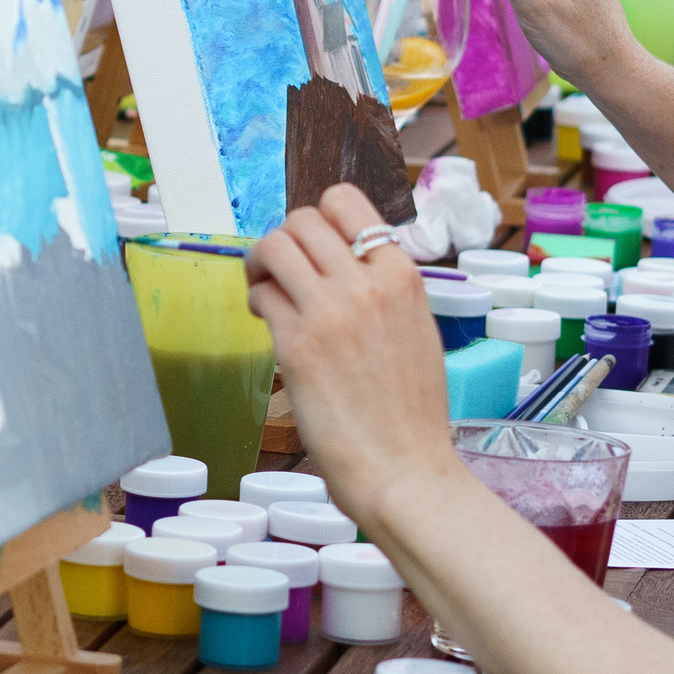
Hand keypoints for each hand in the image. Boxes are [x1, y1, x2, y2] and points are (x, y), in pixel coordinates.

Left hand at [245, 185, 458, 531]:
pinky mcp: (296, 346)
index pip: (346, 202)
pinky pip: (260, 295)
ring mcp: (329, 313)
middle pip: (301, 219)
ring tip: (267, 288)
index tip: (314, 243)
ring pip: (272, 246)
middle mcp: (366, 286)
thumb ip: (384, 290)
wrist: (406, 471)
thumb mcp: (417, 331)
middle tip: (281, 269)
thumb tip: (342, 262)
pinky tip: (268, 321)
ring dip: (261, 263)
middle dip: (284, 239)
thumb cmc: (411, 414)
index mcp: (402, 278)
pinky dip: (257, 301)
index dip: (319, 216)